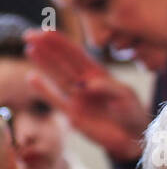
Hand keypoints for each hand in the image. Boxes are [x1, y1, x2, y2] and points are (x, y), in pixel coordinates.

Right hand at [23, 30, 150, 159]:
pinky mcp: (73, 114)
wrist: (133, 137)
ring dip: (44, 63)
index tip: (47, 31)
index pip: (77, 55)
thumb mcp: (126, 97)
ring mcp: (78, 98)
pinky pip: (56, 100)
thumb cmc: (133, 114)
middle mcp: (85, 84)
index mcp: (99, 75)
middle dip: (48, 48)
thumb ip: (109, 88)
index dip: (62, 42)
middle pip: (63, 62)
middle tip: (30, 34)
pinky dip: (44, 90)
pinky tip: (32, 77)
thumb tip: (88, 84)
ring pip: (58, 77)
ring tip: (30, 49)